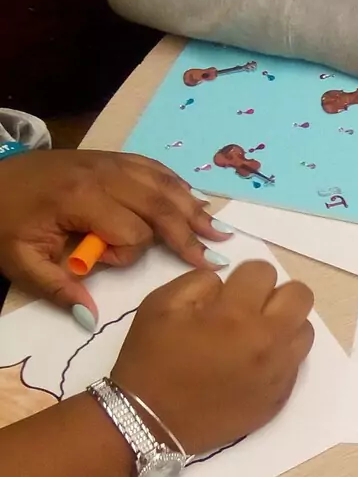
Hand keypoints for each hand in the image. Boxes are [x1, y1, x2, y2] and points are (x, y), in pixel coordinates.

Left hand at [0, 150, 228, 325]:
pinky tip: (192, 198)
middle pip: (159, 204)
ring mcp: (107, 161)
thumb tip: (90, 319)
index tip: (102, 261)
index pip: (132, 231)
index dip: (127, 253)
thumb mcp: (19, 261)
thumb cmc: (3, 222)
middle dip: (188, 232)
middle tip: (215, 254)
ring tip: (217, 229)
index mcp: (80, 199)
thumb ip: (57, 288)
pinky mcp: (107, 157)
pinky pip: (152, 167)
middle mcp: (101, 175)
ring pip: (162, 183)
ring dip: (191, 207)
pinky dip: (176, 184)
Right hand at [110, 261, 314, 455]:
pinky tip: (253, 363)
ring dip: (284, 325)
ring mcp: (280, 370)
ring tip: (255, 336)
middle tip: (251, 308)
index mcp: (236, 314)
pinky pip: (297, 362)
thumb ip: (200, 283)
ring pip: (305, 329)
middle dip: (277, 294)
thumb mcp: (159, 304)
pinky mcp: (282, 394)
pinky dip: (281, 355)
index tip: (233, 290)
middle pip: (301, 296)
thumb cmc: (151, 360)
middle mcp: (268, 340)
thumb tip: (227, 284)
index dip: (247, 276)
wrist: (152, 420)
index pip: (265, 271)